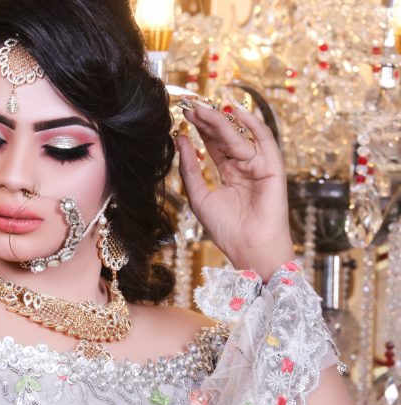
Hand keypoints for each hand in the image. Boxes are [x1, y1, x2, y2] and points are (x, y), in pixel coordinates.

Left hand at [177, 101, 294, 281]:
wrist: (250, 248)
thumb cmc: (226, 230)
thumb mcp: (199, 197)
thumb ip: (190, 170)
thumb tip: (179, 140)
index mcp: (229, 175)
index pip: (213, 146)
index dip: (199, 130)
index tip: (183, 117)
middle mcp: (244, 167)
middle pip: (224, 138)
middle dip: (207, 122)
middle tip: (189, 107)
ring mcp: (259, 165)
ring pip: (238, 137)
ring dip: (220, 121)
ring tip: (201, 109)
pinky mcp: (273, 166)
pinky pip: (264, 139)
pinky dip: (252, 123)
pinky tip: (234, 111)